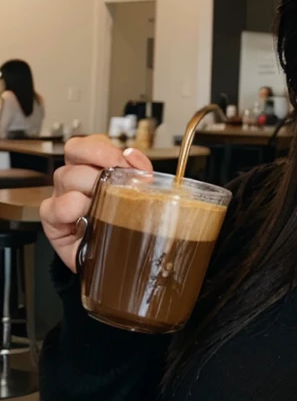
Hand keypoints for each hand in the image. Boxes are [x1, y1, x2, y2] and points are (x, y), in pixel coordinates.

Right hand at [40, 136, 152, 272]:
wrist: (121, 257)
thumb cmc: (126, 224)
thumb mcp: (138, 194)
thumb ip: (139, 171)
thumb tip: (134, 157)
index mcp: (92, 168)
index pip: (87, 143)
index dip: (102, 147)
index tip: (122, 160)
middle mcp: (74, 179)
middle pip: (75, 153)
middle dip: (100, 163)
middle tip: (118, 179)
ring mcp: (61, 198)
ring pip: (66, 176)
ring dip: (89, 186)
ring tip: (105, 202)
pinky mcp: (53, 222)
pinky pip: (53, 207)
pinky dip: (69, 207)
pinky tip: (84, 214)